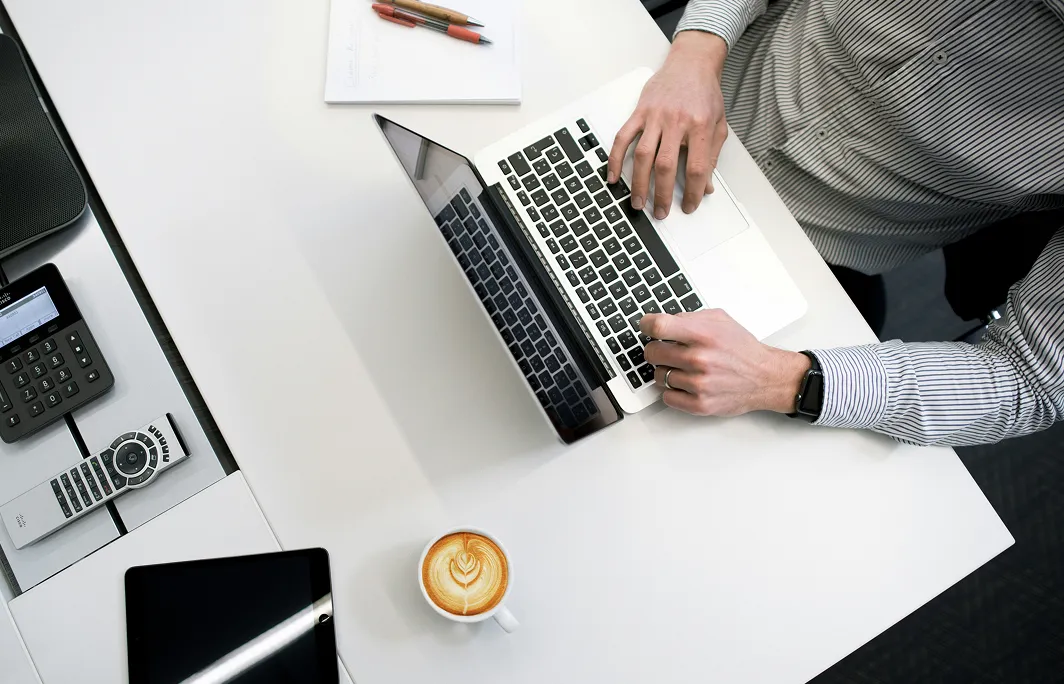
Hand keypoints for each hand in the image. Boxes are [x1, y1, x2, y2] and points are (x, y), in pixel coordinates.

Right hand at [608, 32, 728, 219]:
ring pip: (643, 155)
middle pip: (666, 165)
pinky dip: (616, 158)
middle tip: (660, 212)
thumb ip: (711, 156)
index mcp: (700, 126)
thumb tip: (707, 186)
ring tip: (638, 202)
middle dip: (662, 194)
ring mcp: (655, 116)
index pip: (696, 167)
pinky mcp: (639, 112)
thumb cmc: (705, 94)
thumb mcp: (718, 125)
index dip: (693, 191)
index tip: (690, 206)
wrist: (691, 63)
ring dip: (639, 183)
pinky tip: (613, 176)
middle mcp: (676, 121)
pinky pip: (623, 138)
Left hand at [640, 310, 811, 416]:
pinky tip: (685, 383)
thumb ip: (690, 318)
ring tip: (684, 368)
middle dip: (656, 349)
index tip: (646, 326)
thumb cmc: (742, 349)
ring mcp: (699, 384)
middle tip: (667, 350)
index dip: (646, 325)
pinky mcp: (699, 404)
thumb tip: (662, 321)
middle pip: (652, 353)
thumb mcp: (720, 320)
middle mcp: (700, 359)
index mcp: (703, 335)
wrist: (765, 377)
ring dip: (666, 371)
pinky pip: (667, 397)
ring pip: (658, 376)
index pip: (658, 327)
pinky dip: (672, 391)